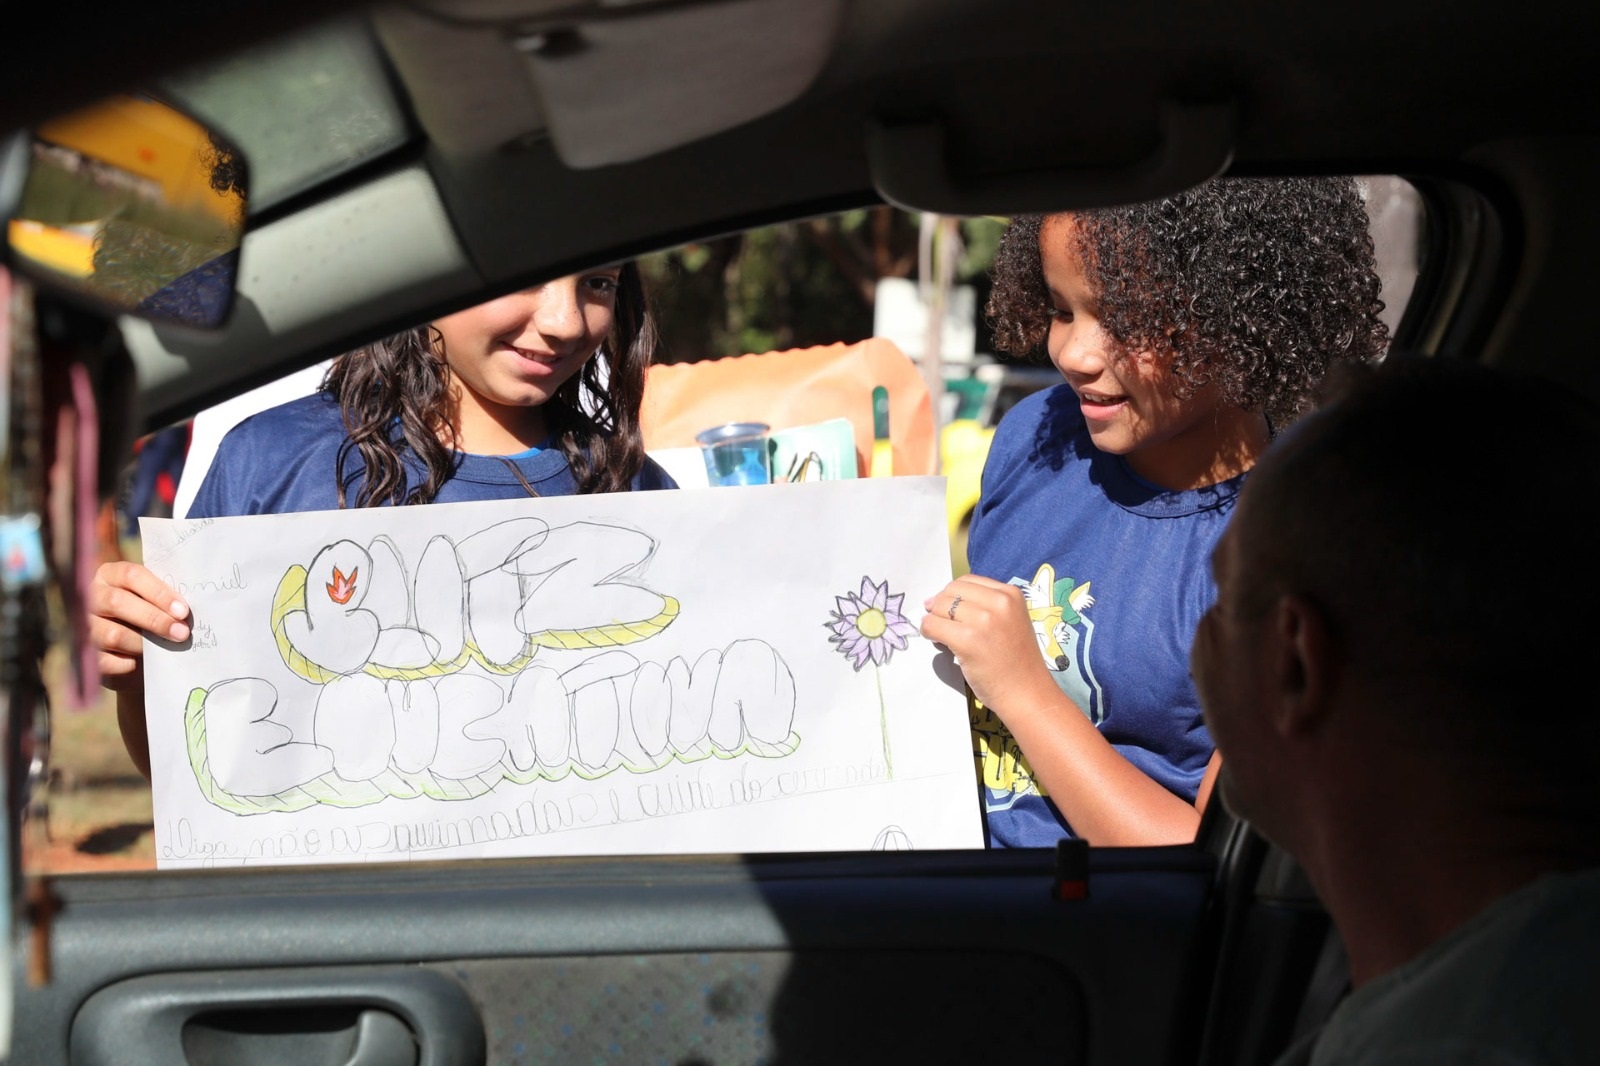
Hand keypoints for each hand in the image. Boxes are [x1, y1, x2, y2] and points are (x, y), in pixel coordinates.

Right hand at [88, 561, 189, 691]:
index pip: (132, 575)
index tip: (182, 611)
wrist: (126, 640)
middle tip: (181, 633)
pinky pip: (106, 660)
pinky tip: (140, 661)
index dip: (159, 593)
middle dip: (154, 619)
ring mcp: (82, 625)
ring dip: (143, 643)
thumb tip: (184, 613)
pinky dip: (127, 663)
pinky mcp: (84, 653)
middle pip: (118, 602)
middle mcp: (90, 597)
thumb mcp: (150, 597)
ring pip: (111, 634)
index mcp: (109, 575)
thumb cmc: (145, 610)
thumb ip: (162, 598)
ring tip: (164, 648)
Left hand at [920, 574, 1057, 716]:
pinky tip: (936, 641)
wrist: (1028, 693)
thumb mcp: (1010, 621)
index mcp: (1010, 594)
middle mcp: (999, 602)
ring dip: (933, 619)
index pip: (967, 581)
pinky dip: (928, 632)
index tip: (948, 610)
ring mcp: (984, 620)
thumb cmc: (1017, 662)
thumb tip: (938, 600)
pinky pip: (933, 625)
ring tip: (941, 634)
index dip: (952, 595)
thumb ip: (984, 607)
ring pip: (939, 607)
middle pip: (951, 591)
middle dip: (940, 605)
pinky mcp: (968, 639)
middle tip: (941, 623)